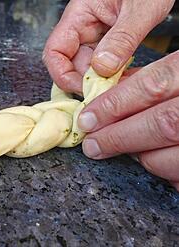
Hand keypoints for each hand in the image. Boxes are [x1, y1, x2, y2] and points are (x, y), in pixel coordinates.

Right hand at [43, 0, 173, 93]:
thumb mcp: (140, 9)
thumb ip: (122, 38)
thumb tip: (102, 68)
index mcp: (79, 14)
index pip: (55, 51)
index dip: (63, 74)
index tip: (83, 87)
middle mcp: (83, 27)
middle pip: (72, 64)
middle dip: (87, 81)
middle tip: (107, 92)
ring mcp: (96, 36)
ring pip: (89, 68)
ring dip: (103, 81)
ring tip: (120, 86)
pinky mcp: (109, 43)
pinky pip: (104, 65)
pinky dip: (114, 76)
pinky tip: (126, 79)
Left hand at [78, 52, 178, 190]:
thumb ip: (155, 78)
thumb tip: (110, 95)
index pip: (152, 85)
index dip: (114, 105)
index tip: (87, 118)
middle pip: (161, 124)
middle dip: (118, 138)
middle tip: (93, 145)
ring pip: (172, 156)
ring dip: (143, 157)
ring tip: (128, 151)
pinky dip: (168, 173)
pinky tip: (158, 162)